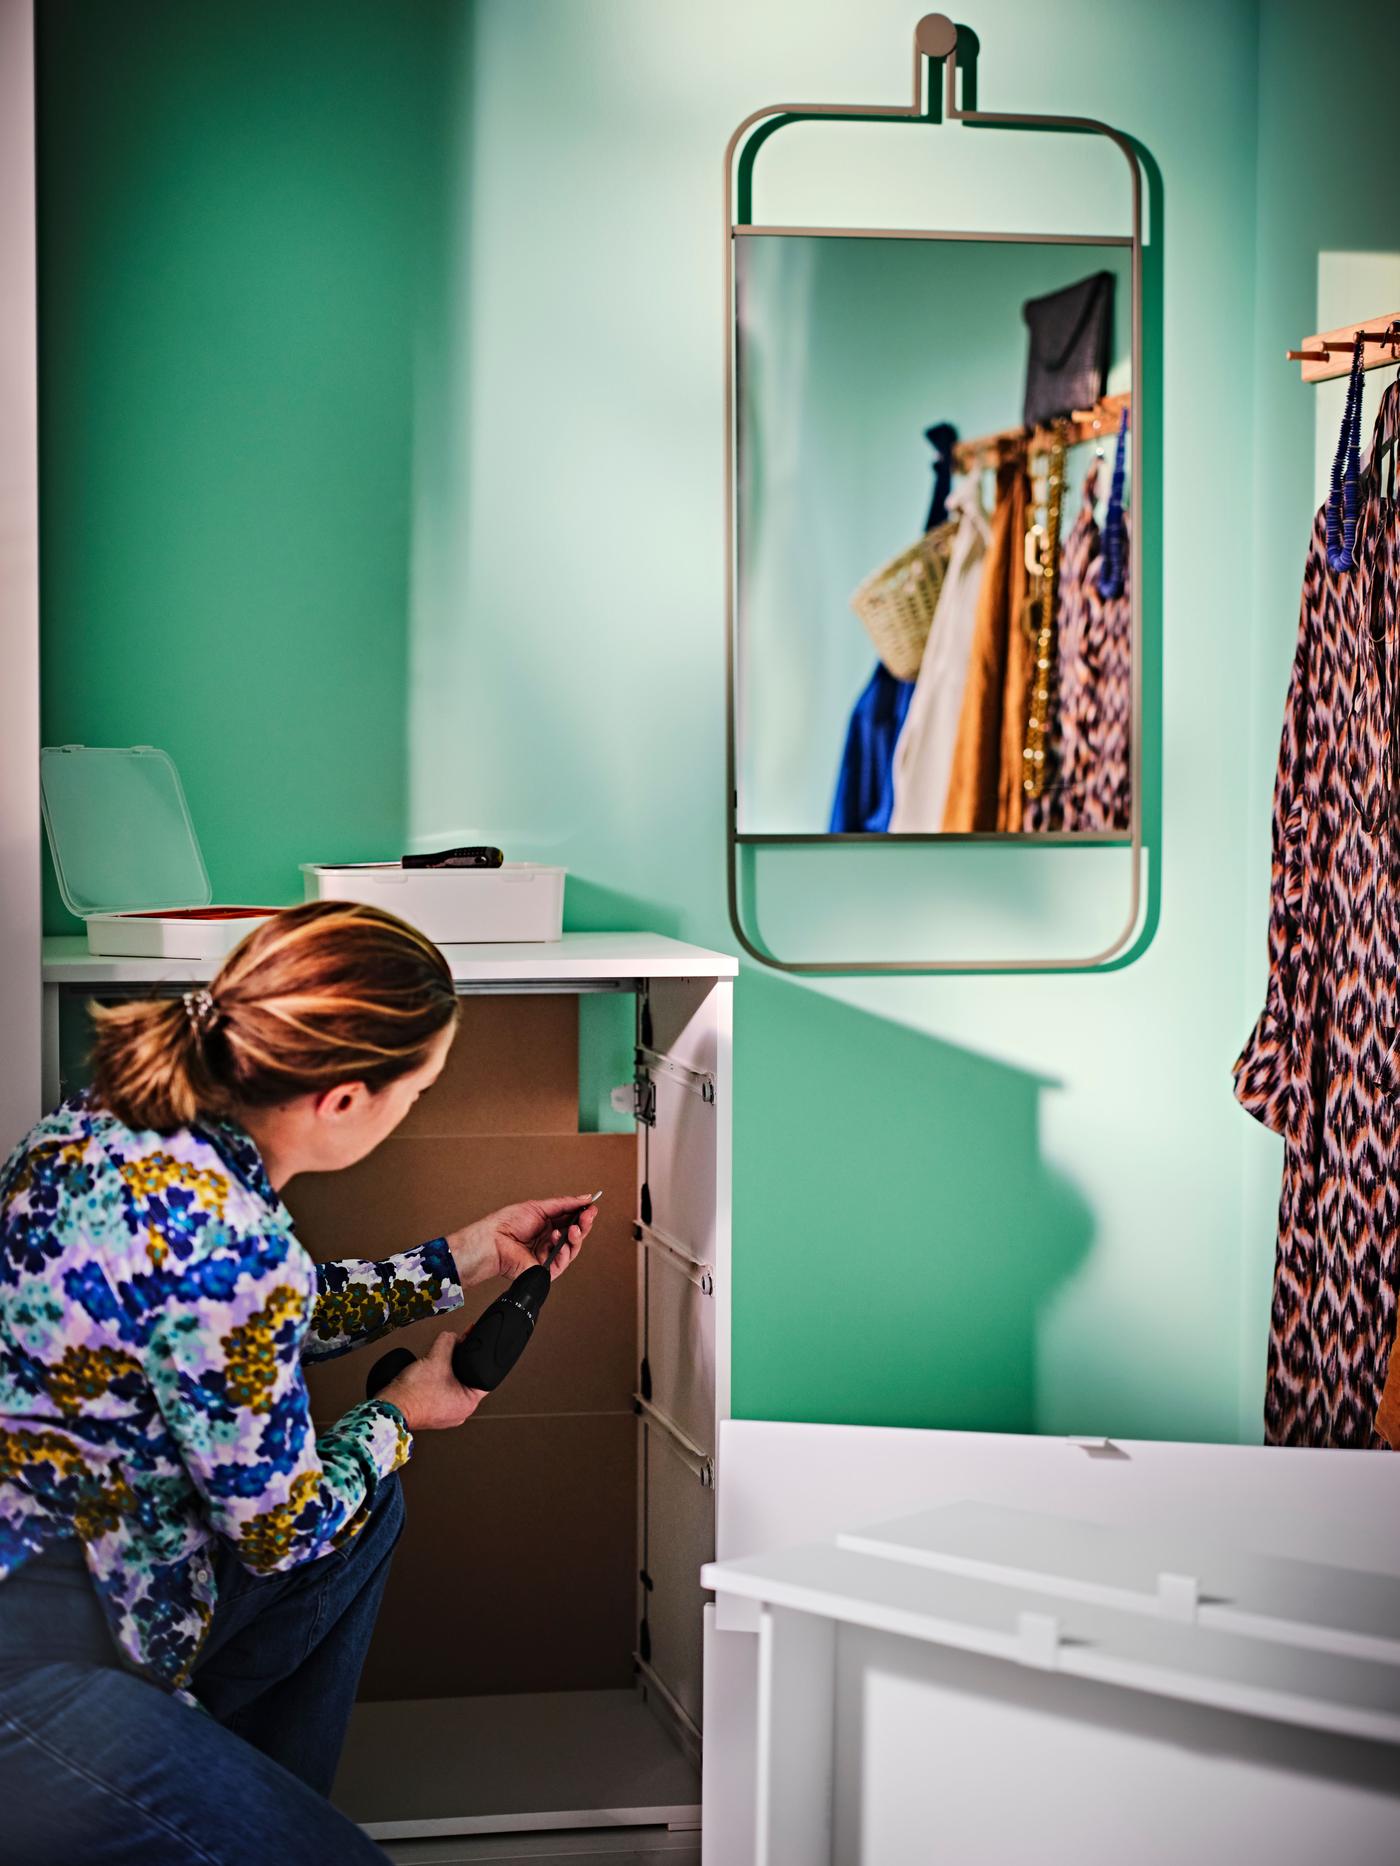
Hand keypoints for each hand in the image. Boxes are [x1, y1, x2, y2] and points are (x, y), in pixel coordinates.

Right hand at [377, 1329, 486, 1431]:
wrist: (389, 1407)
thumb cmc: (412, 1394)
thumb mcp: (436, 1359)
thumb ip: (448, 1342)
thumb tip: (452, 1336)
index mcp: (468, 1404)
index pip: (482, 1375)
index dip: (477, 1356)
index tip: (473, 1345)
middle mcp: (459, 1412)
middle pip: (466, 1378)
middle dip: (458, 1362)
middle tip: (452, 1351)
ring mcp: (444, 1414)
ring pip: (451, 1384)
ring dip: (445, 1370)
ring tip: (435, 1363)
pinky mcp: (431, 1412)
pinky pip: (439, 1392)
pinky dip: (435, 1380)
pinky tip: (427, 1373)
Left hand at [445, 1195, 598, 1289]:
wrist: (494, 1240)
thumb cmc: (507, 1224)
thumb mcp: (539, 1207)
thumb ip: (564, 1204)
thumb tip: (584, 1198)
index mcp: (547, 1224)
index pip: (571, 1219)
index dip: (582, 1213)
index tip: (591, 1206)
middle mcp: (549, 1239)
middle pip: (575, 1233)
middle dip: (584, 1223)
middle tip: (589, 1215)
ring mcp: (549, 1254)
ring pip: (573, 1247)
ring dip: (577, 1236)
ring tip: (574, 1228)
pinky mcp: (547, 1269)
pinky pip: (564, 1261)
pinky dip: (565, 1249)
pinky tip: (558, 1239)